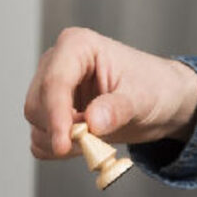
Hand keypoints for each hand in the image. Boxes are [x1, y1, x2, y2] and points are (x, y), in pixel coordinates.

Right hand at [24, 27, 196, 158]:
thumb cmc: (153, 87)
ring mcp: (49, 89)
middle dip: (61, 130)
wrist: (160, 100)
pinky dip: (58, 150)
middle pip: (36, 105)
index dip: (56, 115)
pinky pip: (39, 139)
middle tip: (94, 142)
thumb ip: (117, 109)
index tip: (64, 144)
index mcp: (76, 46)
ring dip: (61, 142)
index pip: (54, 82)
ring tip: (96, 140)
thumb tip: (92, 122)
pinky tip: (84, 145)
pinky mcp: (49, 112)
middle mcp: (56, 64)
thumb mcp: (142, 97)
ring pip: (35, 124)